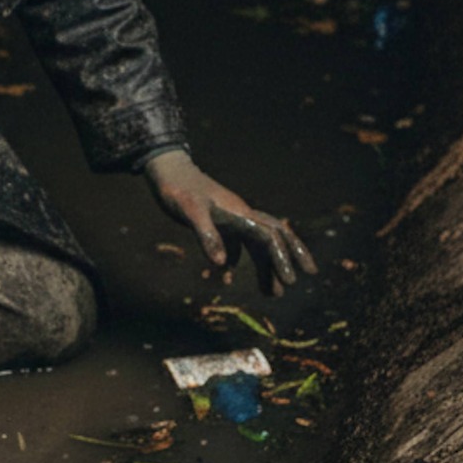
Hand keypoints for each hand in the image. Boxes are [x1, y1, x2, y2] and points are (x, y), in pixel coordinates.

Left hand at [144, 148, 317, 295]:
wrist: (166, 169)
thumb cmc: (178, 189)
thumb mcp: (190, 212)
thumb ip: (207, 235)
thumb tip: (223, 265)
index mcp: (241, 213)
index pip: (270, 238)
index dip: (283, 259)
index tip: (290, 280)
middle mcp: (241, 215)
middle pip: (274, 237)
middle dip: (288, 258)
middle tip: (295, 282)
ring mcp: (231, 217)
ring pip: (256, 243)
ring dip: (264, 266)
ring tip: (271, 292)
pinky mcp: (218, 220)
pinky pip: (236, 242)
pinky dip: (237, 259)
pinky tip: (229, 274)